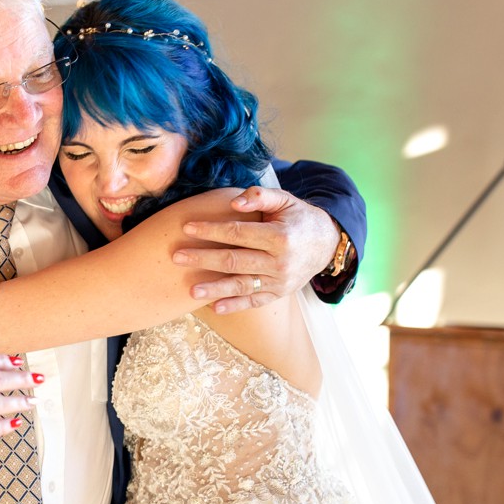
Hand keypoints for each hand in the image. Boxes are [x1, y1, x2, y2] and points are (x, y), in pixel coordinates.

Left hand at [172, 186, 339, 313]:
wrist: (326, 244)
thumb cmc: (299, 218)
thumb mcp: (285, 200)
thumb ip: (260, 196)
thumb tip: (234, 203)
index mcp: (280, 236)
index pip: (238, 233)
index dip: (211, 231)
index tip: (187, 228)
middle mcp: (280, 262)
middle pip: (234, 261)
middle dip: (203, 259)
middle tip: (176, 257)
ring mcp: (280, 281)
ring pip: (242, 285)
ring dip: (215, 289)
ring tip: (191, 290)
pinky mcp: (278, 294)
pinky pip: (254, 302)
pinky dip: (234, 305)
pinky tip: (214, 307)